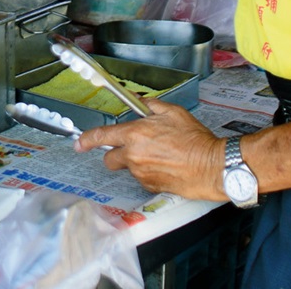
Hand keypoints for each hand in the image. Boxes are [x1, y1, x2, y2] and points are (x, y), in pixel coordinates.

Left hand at [76, 100, 226, 200]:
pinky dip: (149, 173)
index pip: (102, 137)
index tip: (79, 143)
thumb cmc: (195, 139)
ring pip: (128, 168)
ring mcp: (141, 174)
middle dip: (116, 153)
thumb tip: (139, 102)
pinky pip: (142, 179)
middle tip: (133, 147)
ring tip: (160, 155)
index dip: (87, 140)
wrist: (212, 165)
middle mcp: (134, 156)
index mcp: (135, 135)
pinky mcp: (151, 187)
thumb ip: (151, 106)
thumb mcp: (173, 113)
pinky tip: (165, 166)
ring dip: (136, 162)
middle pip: (109, 158)